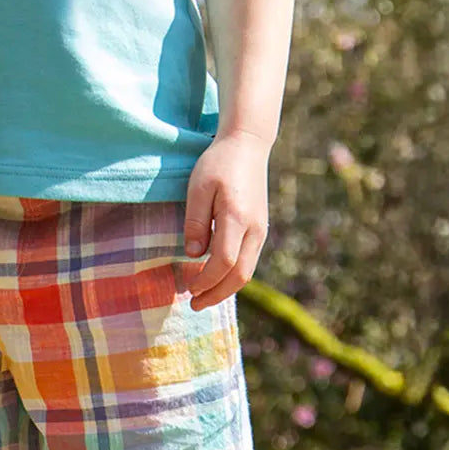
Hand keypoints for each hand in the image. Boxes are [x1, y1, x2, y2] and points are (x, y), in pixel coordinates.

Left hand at [183, 132, 269, 310]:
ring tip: (203, 296)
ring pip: (248, 271)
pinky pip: (249, 260)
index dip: (205, 280)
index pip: (224, 262)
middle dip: (217, 294)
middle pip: (240, 275)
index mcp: (236, 218)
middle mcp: (254, 229)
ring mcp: (261, 230)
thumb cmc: (218, 163)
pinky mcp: (261, 228)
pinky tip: (217, 277)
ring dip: (225, 288)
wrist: (248, 146)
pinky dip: (233, 275)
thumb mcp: (198, 187)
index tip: (187, 288)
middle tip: (194, 304)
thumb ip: (195, 222)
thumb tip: (193, 255)